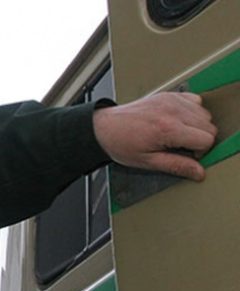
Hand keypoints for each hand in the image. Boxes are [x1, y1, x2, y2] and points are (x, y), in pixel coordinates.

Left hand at [93, 92, 217, 180]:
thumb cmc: (121, 144)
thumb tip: (198, 172)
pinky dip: (192, 112)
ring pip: (205, 114)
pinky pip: (195, 101)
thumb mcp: (147, 161)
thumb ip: (176, 166)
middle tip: (180, 147)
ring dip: (197, 126)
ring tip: (177, 134)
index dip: (200, 151)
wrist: (104, 127)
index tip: (188, 155)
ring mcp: (171, 100)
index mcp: (168, 129)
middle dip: (199, 140)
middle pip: (209, 126)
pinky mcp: (169, 95)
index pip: (206, 139)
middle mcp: (172, 111)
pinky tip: (178, 121)